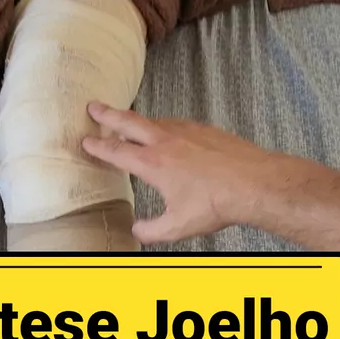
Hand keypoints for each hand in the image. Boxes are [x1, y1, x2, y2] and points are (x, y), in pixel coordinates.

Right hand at [82, 102, 270, 243]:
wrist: (253, 182)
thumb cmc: (216, 203)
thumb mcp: (177, 226)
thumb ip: (151, 230)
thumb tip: (136, 231)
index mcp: (152, 164)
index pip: (116, 152)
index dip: (97, 147)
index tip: (86, 141)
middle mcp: (165, 141)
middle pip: (129, 122)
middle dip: (107, 114)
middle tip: (93, 107)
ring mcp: (187, 131)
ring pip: (154, 121)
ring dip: (137, 120)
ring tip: (129, 122)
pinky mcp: (205, 130)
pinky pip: (177, 123)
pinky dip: (164, 124)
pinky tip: (167, 131)